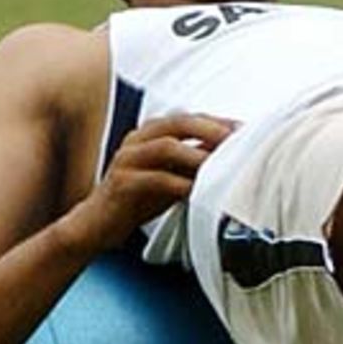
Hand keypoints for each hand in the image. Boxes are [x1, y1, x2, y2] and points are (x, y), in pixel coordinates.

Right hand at [81, 112, 236, 251]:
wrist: (97, 224)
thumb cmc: (136, 199)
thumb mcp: (170, 176)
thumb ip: (193, 163)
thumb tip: (229, 156)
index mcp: (149, 134)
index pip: (188, 119)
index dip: (217, 122)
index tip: (244, 129)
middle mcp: (137, 140)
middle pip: (178, 123)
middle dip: (209, 129)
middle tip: (235, 141)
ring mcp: (127, 159)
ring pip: (165, 147)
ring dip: (196, 155)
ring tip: (219, 165)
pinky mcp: (122, 183)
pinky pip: (155, 179)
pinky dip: (178, 183)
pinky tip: (196, 191)